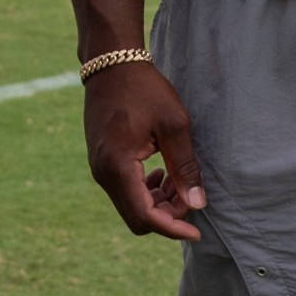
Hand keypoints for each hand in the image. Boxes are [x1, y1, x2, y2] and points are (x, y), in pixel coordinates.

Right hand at [84, 62, 206, 240]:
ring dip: (157, 202)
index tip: (197, 231)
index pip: (145, 216)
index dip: (173, 228)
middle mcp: (102, 173)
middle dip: (167, 215)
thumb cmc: (144, 89)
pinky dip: (146, 191)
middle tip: (190, 194)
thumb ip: (185, 166)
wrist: (111, 64)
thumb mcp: (174, 124)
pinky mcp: (101, 161)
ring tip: (178, 179)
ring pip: (130, 205)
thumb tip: (197, 204)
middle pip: (137, 217)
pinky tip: (161, 172)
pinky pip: (124, 190)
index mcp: (118, 166)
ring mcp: (98, 168)